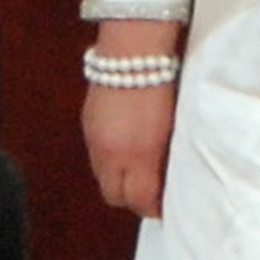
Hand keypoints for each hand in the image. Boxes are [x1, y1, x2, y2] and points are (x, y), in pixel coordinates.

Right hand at [85, 18, 182, 220]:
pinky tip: (123, 150)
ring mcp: (96, 139)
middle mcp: (112, 152)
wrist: (133, 51)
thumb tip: (163, 180)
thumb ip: (163, 158)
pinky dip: (109, 160)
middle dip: (132, 200)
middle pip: (115, 196)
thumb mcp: (171, 127)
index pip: (139, 200)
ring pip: (103, 178)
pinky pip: (96, 157)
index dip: (152, 208)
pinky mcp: (87, 125)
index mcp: (139, 154)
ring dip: (119, 180)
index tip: (163, 207)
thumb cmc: (162, 84)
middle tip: (150, 194)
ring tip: (137, 172)